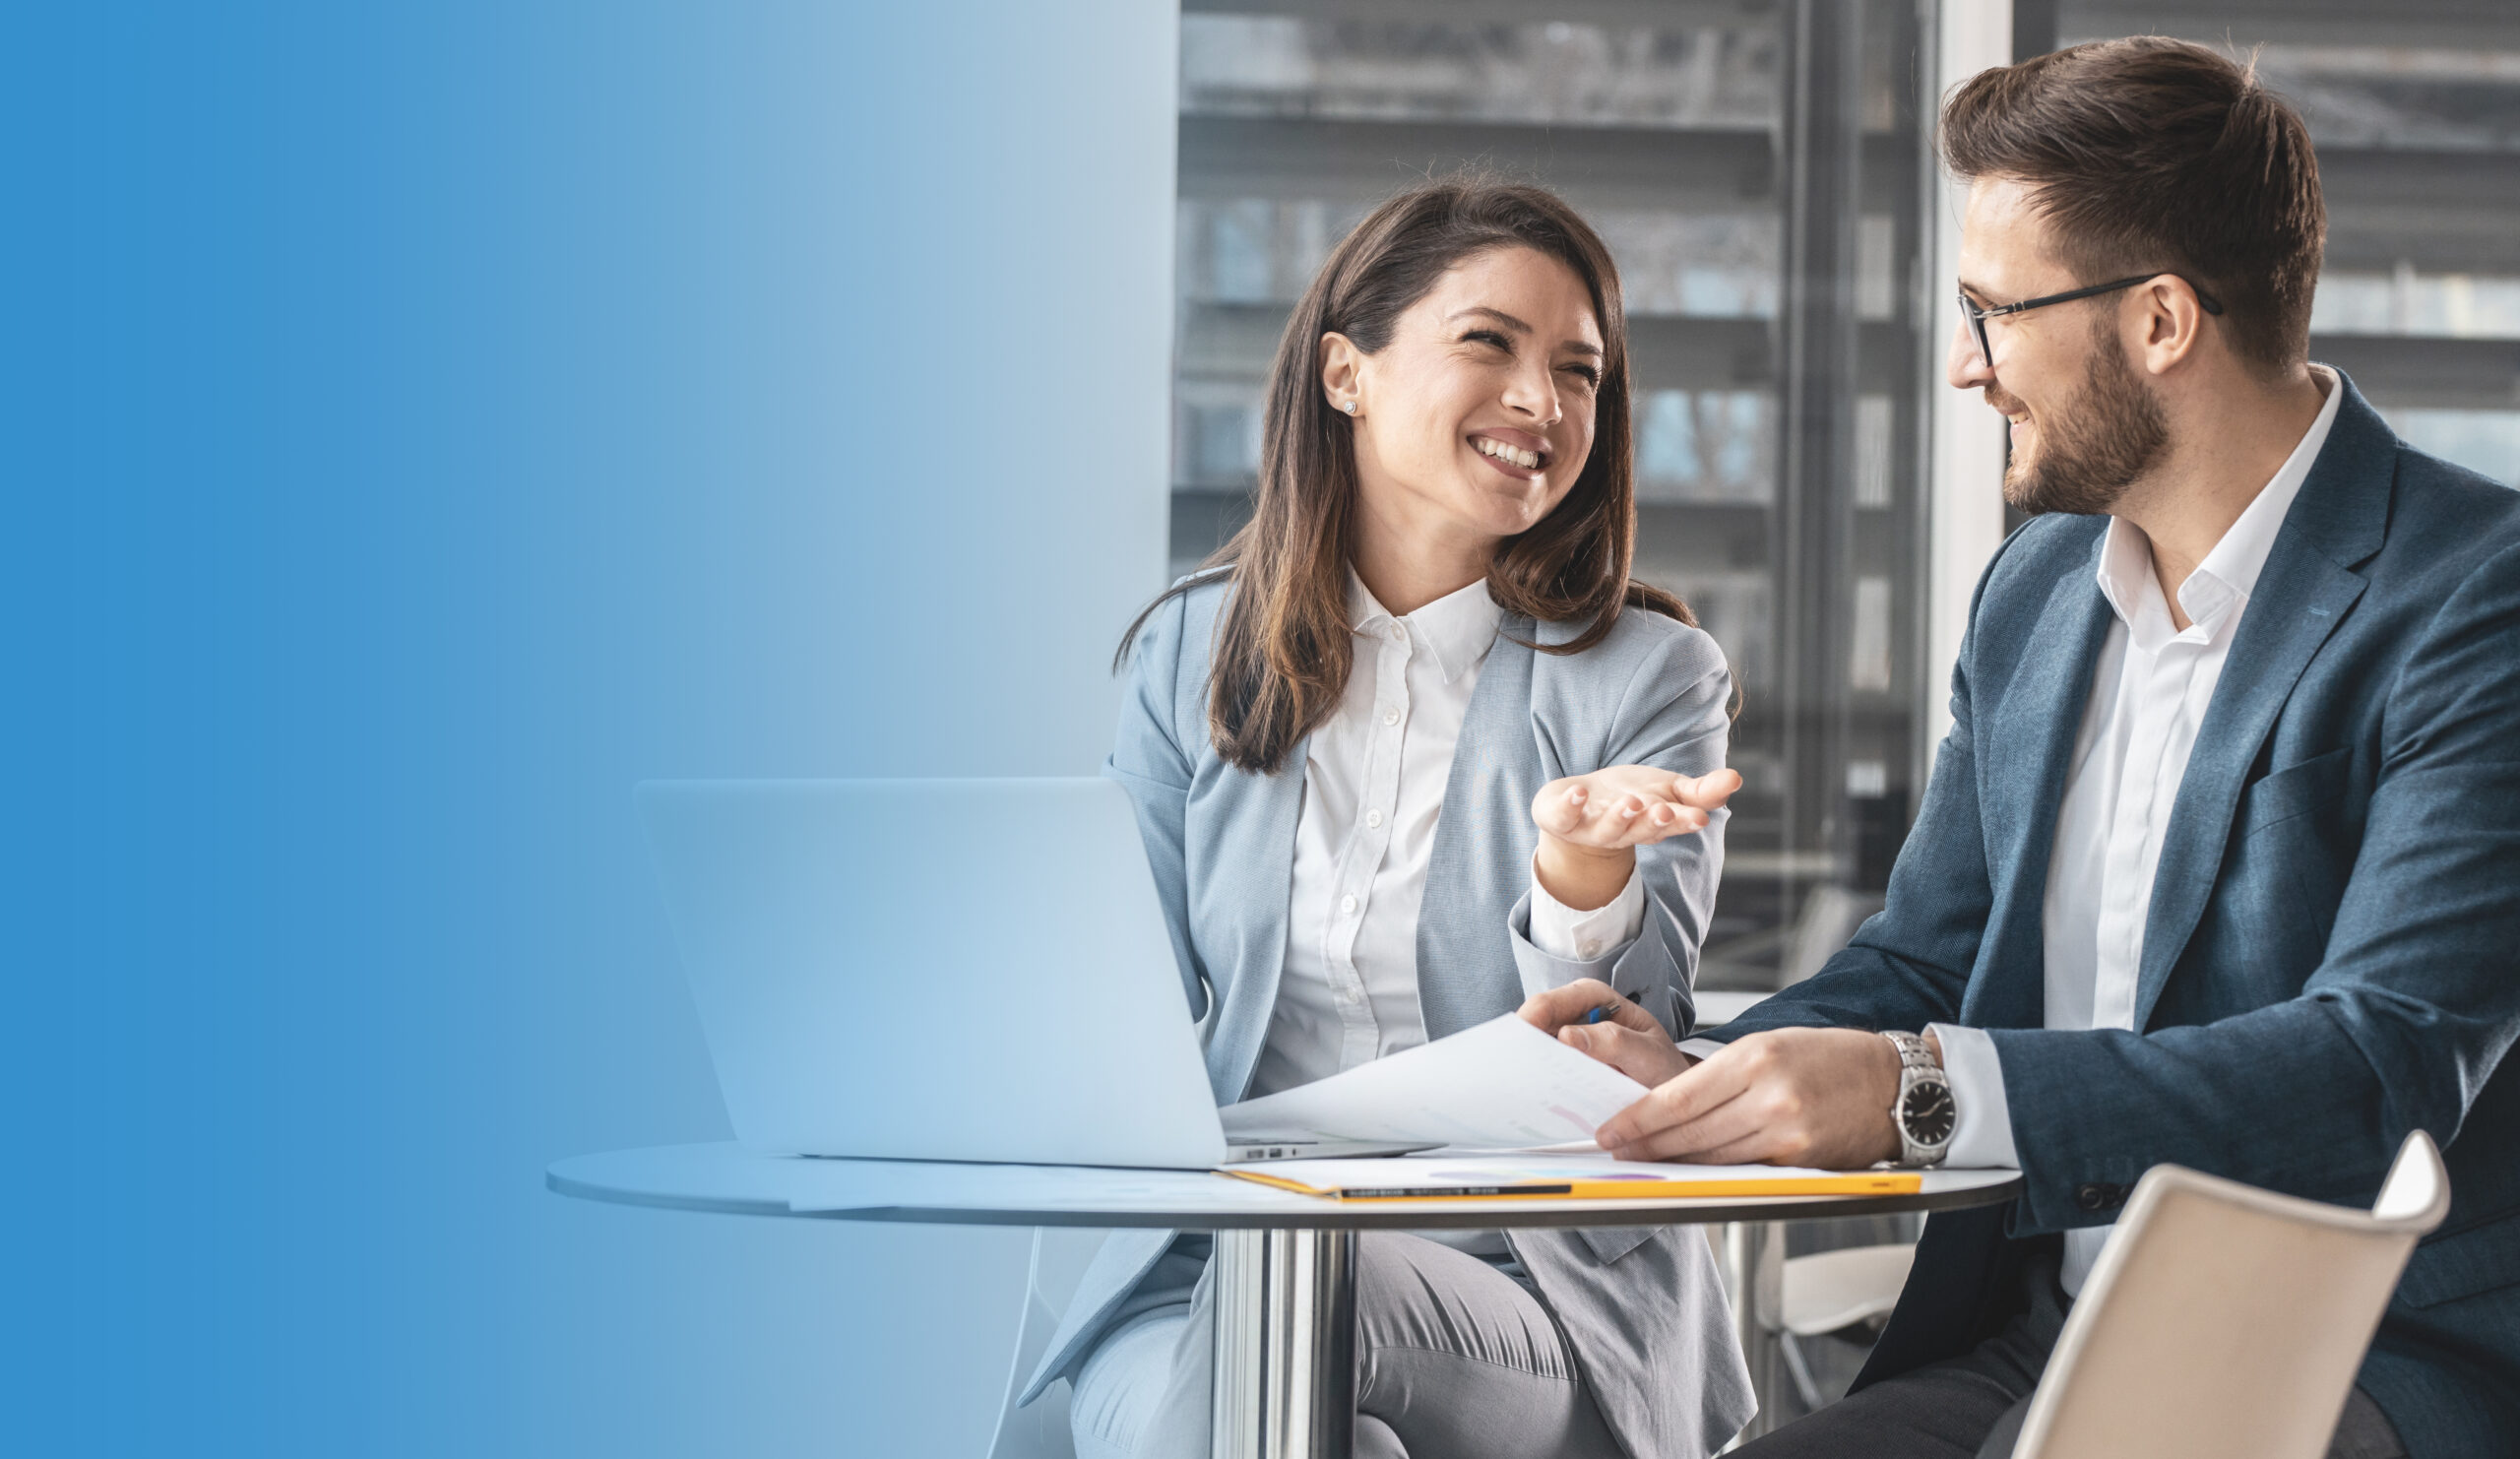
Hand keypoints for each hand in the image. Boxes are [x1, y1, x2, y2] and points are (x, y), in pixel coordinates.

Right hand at [1517, 978, 1691, 1086]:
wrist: (1674, 1095)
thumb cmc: (1665, 1067)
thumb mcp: (1650, 1055)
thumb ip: (1616, 1043)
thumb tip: (1567, 1036)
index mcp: (1596, 998)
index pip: (1553, 1002)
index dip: (1532, 1018)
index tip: (1520, 1039)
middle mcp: (1577, 1013)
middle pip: (1536, 1023)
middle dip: (1521, 1043)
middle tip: (1513, 1069)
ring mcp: (1568, 1040)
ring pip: (1534, 1047)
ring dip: (1526, 1065)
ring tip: (1520, 1086)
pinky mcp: (1565, 1064)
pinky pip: (1543, 1069)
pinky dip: (1537, 1081)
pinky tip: (1535, 1096)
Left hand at [1530, 766, 1741, 910]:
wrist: (1576, 803)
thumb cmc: (1633, 796)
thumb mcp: (1670, 789)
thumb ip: (1702, 790)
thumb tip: (1737, 779)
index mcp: (1653, 824)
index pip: (1673, 825)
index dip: (1685, 822)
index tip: (1699, 817)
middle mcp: (1624, 832)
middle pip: (1640, 832)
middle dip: (1653, 823)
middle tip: (1665, 811)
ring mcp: (1592, 828)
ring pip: (1606, 830)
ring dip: (1619, 817)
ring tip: (1630, 803)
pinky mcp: (1561, 819)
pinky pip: (1564, 816)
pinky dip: (1571, 805)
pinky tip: (1578, 791)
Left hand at [1594, 1027, 1902, 1168]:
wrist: (1893, 1085)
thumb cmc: (1829, 1058)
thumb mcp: (1769, 1045)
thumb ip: (1722, 1076)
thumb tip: (1668, 1105)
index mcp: (1756, 1058)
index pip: (1679, 1098)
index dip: (1638, 1120)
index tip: (1610, 1131)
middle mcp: (1771, 1097)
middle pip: (1690, 1132)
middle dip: (1646, 1145)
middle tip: (1616, 1151)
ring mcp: (1788, 1133)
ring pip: (1714, 1157)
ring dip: (1674, 1164)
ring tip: (1643, 1163)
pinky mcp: (1801, 1161)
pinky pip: (1744, 1169)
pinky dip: (1714, 1172)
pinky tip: (1691, 1171)